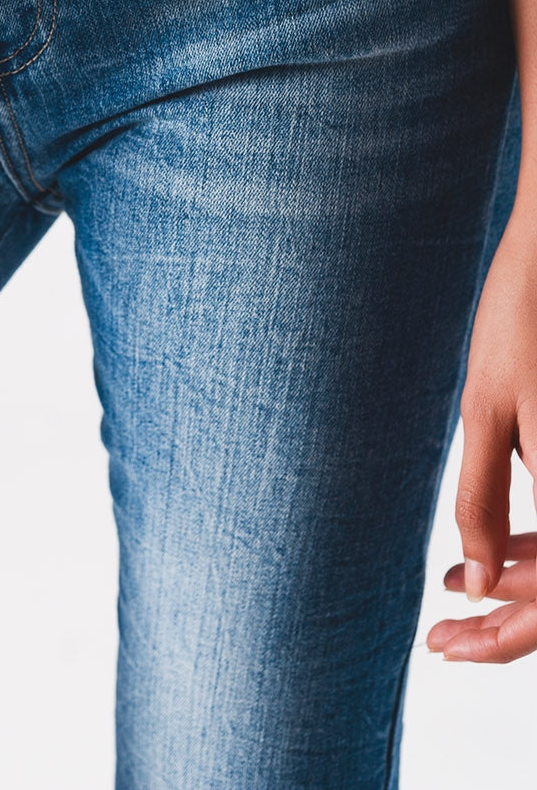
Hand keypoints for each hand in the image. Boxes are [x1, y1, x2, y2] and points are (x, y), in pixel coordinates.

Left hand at [426, 210, 536, 661]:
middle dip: (506, 626)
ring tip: (451, 593)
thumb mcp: (488, 407)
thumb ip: (484, 499)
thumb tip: (478, 583)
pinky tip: (494, 551)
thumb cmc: (522, 315)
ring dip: (521, 589)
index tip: (441, 647)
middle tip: (440, 642)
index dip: (498, 636)